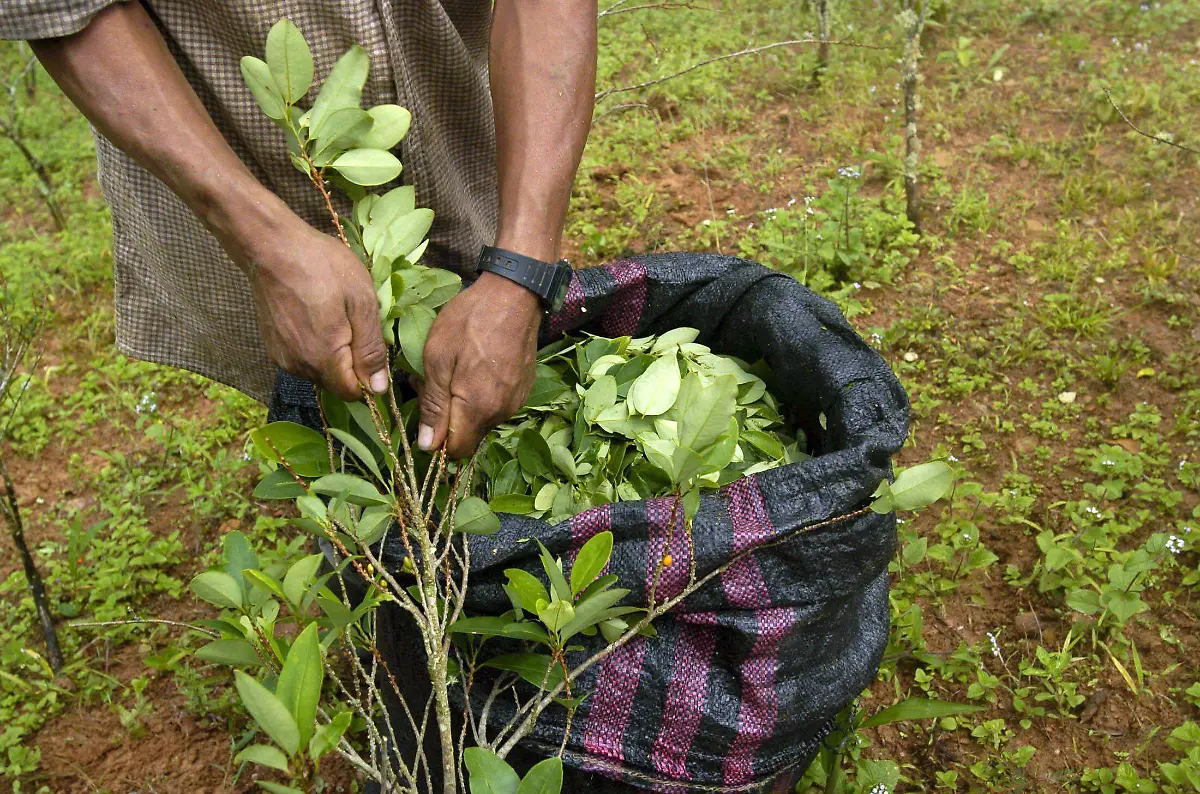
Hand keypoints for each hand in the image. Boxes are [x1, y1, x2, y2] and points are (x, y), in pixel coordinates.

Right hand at [240, 216, 388, 401]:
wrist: (271, 246)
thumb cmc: (321, 267)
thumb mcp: (361, 302)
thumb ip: (371, 349)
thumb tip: (378, 389)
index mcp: (323, 360)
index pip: (352, 393)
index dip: (368, 377)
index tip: (371, 346)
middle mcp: (298, 367)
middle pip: (335, 382)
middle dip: (351, 361)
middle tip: (353, 320)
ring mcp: (282, 356)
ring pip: (319, 370)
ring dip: (333, 351)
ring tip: (333, 313)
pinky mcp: (273, 345)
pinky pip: (303, 356)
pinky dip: (314, 343)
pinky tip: (315, 313)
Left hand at [417, 273, 540, 457]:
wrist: (514, 294)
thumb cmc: (469, 321)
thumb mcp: (437, 359)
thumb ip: (433, 405)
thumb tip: (427, 446)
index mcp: (478, 408)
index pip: (456, 450)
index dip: (436, 441)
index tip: (426, 412)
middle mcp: (501, 412)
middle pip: (469, 436)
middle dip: (447, 420)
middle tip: (432, 383)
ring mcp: (516, 401)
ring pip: (481, 420)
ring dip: (462, 406)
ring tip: (452, 370)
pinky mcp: (523, 389)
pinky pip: (495, 405)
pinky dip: (479, 395)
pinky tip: (472, 366)